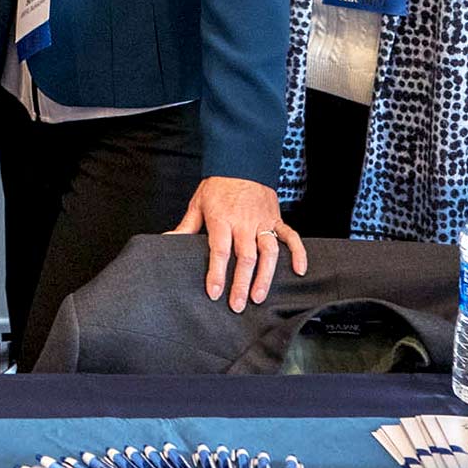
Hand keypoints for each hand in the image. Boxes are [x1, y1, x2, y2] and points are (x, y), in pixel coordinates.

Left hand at [169, 175, 305, 311]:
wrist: (241, 161)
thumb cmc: (217, 186)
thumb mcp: (198, 203)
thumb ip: (186, 226)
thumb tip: (167, 240)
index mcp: (222, 219)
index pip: (220, 251)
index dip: (217, 273)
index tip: (214, 293)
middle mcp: (244, 223)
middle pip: (245, 257)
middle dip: (241, 283)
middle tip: (237, 305)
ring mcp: (263, 221)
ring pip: (268, 252)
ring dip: (265, 276)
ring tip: (259, 297)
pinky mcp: (277, 219)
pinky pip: (291, 237)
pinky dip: (298, 253)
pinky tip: (299, 270)